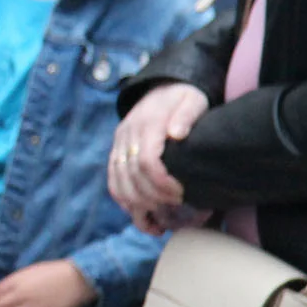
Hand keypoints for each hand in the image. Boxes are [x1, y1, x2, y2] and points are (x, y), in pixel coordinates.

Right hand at [108, 83, 210, 229]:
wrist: (162, 86)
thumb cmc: (183, 97)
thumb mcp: (193, 100)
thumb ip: (187, 115)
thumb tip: (177, 134)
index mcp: (147, 124)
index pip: (147, 161)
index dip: (162, 183)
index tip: (181, 194)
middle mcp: (127, 136)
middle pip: (132, 177)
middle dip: (153, 198)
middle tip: (176, 207)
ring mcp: (118, 145)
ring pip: (118, 183)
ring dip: (137, 206)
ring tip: (159, 220)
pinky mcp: (116, 152)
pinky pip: (113, 182)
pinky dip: (125, 202)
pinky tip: (142, 214)